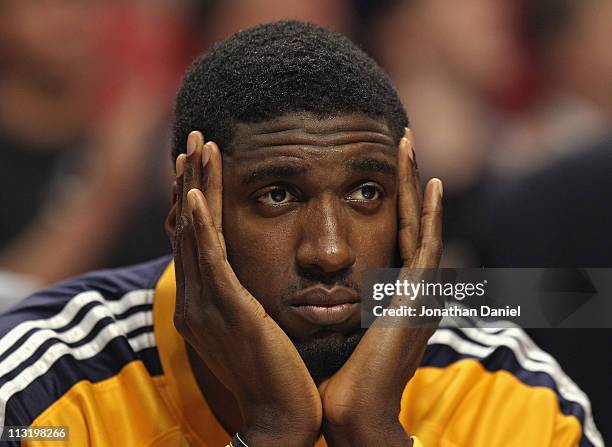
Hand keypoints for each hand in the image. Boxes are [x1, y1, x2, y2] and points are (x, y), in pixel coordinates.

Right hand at [173, 132, 321, 446]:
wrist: (283, 416)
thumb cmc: (279, 372)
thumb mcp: (259, 326)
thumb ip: (251, 298)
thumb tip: (261, 276)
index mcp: (208, 301)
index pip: (197, 238)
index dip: (197, 196)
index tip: (203, 162)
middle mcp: (199, 298)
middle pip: (189, 226)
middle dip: (191, 180)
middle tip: (195, 138)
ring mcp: (208, 304)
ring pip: (196, 233)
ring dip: (195, 187)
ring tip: (196, 147)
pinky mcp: (227, 310)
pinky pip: (210, 259)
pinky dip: (201, 224)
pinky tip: (197, 194)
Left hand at [318, 129, 443, 445]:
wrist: (351, 408)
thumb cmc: (336, 373)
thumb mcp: (338, 327)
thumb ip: (337, 302)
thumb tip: (312, 283)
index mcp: (390, 290)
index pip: (392, 232)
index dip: (389, 198)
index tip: (378, 168)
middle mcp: (409, 285)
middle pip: (409, 219)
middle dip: (404, 181)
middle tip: (400, 142)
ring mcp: (417, 290)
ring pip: (419, 223)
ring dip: (415, 184)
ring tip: (409, 145)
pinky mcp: (416, 296)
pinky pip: (425, 244)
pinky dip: (430, 214)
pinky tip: (431, 184)